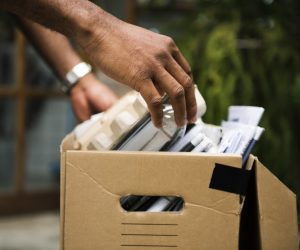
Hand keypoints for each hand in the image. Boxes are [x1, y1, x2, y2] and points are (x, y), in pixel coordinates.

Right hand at [79, 16, 196, 126]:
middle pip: (186, 84)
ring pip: (176, 94)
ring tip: (178, 123)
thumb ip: (156, 62)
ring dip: (180, 112)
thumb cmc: (117, 39)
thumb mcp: (146, 45)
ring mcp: (153, 65)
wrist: (98, 30)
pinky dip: (158, 114)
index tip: (189, 101)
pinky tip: (157, 122)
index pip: (186, 72)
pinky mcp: (139, 76)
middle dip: (191, 105)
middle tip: (191, 118)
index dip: (190, 90)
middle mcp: (165, 55)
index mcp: (168, 47)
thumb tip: (159, 84)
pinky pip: (155, 100)